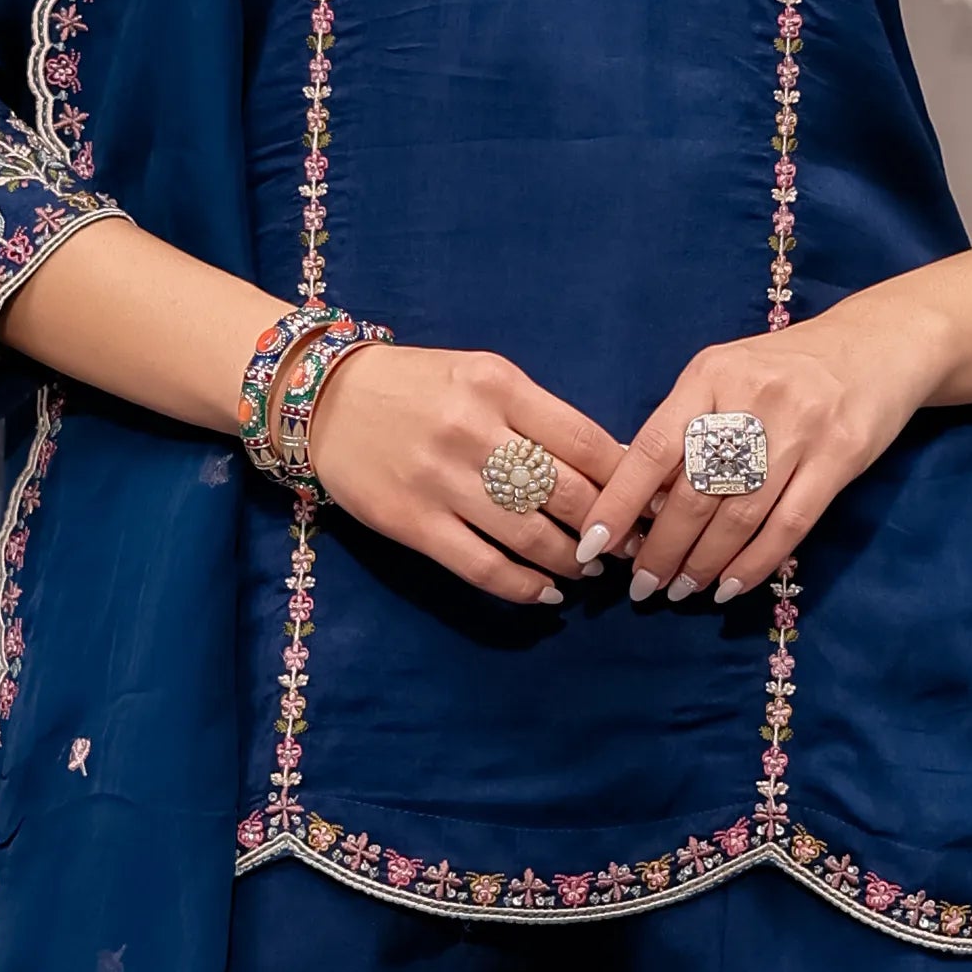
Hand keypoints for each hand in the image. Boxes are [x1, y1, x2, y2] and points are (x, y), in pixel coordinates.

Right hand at [303, 343, 627, 606]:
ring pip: (529, 535)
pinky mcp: (411, 522)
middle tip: (627, 546)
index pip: (585, 441)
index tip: (648, 506)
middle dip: (607, 528)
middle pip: (565, 492)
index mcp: (497, 384)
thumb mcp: (481, 378)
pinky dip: (523, 586)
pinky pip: (481, 566)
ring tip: (589, 570)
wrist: (322, 400)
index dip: (627, 482)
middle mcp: (472, 430)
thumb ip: (539, 417)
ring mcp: (440, 480)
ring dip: (571, 561)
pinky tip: (545, 593)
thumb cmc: (415, 387)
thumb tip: (611, 466)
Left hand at [577, 299, 945, 606]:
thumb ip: (685, 427)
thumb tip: (636, 500)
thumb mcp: (726, 377)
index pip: (652, 449)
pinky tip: (731, 585)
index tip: (593, 545)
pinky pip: (788, 525)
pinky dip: (755, 563)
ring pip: (740, 515)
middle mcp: (751, 399)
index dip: (619, 503)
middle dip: (662, 548)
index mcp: (710, 376)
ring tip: (682, 589)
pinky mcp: (839, 457)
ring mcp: (800, 429)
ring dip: (705, 562)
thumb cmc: (785, 368)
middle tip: (643, 584)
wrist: (877, 344)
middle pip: (695, 492)